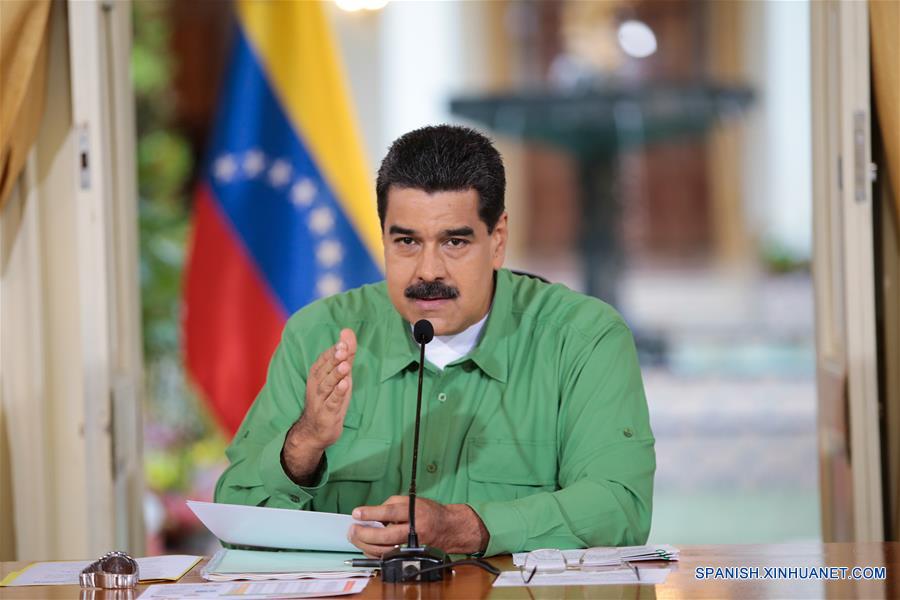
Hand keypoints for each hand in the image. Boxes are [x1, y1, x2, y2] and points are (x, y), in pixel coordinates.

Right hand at [282, 329, 356, 482]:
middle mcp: (316, 385)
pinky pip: (332, 402)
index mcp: (318, 374)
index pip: (324, 359)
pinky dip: (338, 394)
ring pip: (328, 385)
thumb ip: (346, 355)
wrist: (315, 431)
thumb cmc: (330, 399)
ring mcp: (320, 400)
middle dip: (334, 359)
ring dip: (336, 375)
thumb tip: (348, 331)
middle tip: (343, 348)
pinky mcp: (326, 414)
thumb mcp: (341, 376)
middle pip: (325, 370)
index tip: (343, 341)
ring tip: (346, 365)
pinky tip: (344, 385)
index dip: (333, 350)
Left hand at [349, 496, 488, 556]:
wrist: (447, 528)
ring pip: (385, 550)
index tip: (357, 513)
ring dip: (365, 545)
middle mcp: (414, 529)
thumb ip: (391, 504)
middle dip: (364, 534)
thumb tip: (371, 514)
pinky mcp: (409, 553)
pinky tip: (365, 545)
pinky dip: (374, 552)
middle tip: (352, 529)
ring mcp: (412, 544)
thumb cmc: (428, 512)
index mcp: (414, 511)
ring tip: (354, 537)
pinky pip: (388, 556)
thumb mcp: (410, 500)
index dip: (371, 513)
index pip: (390, 512)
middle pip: (385, 536)